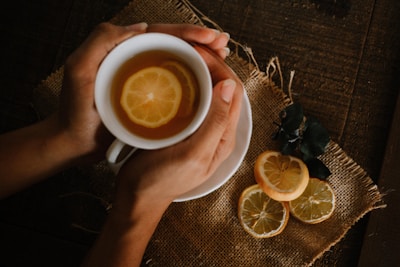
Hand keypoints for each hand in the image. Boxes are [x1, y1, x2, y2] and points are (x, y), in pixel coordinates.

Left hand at [58, 22, 230, 162]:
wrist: (74, 141)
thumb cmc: (75, 109)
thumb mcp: (80, 70)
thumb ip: (101, 41)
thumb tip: (141, 28)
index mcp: (122, 49)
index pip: (159, 33)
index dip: (186, 31)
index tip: (209, 36)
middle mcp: (135, 59)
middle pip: (172, 44)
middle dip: (200, 40)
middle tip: (223, 44)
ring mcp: (142, 77)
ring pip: (175, 60)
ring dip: (200, 55)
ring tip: (221, 55)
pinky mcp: (147, 96)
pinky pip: (172, 81)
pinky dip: (191, 77)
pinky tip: (207, 78)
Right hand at [115, 46, 242, 206]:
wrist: (139, 195)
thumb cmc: (163, 179)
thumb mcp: (193, 154)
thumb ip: (215, 123)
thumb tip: (229, 87)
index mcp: (224, 136)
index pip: (233, 92)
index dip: (220, 68)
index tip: (198, 52)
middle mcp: (216, 129)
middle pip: (223, 88)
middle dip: (211, 64)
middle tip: (190, 47)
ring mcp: (200, 127)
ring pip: (207, 91)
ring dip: (199, 71)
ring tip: (183, 55)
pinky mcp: (184, 127)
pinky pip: (192, 99)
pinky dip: (186, 83)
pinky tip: (173, 75)